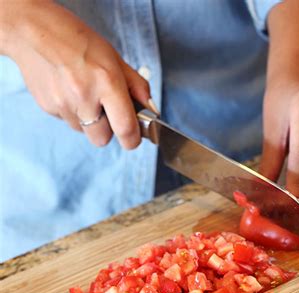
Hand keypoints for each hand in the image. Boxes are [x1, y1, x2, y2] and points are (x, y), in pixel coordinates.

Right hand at [1, 0, 152, 148]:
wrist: (32, 31)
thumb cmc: (75, 40)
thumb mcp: (113, 57)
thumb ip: (135, 85)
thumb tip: (150, 109)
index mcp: (107, 82)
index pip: (126, 129)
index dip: (132, 140)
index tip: (133, 138)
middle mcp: (85, 97)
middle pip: (102, 139)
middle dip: (107, 130)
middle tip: (105, 110)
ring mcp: (64, 105)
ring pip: (84, 131)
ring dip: (88, 119)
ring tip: (82, 92)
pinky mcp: (49, 108)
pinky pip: (68, 121)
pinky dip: (72, 111)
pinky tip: (67, 90)